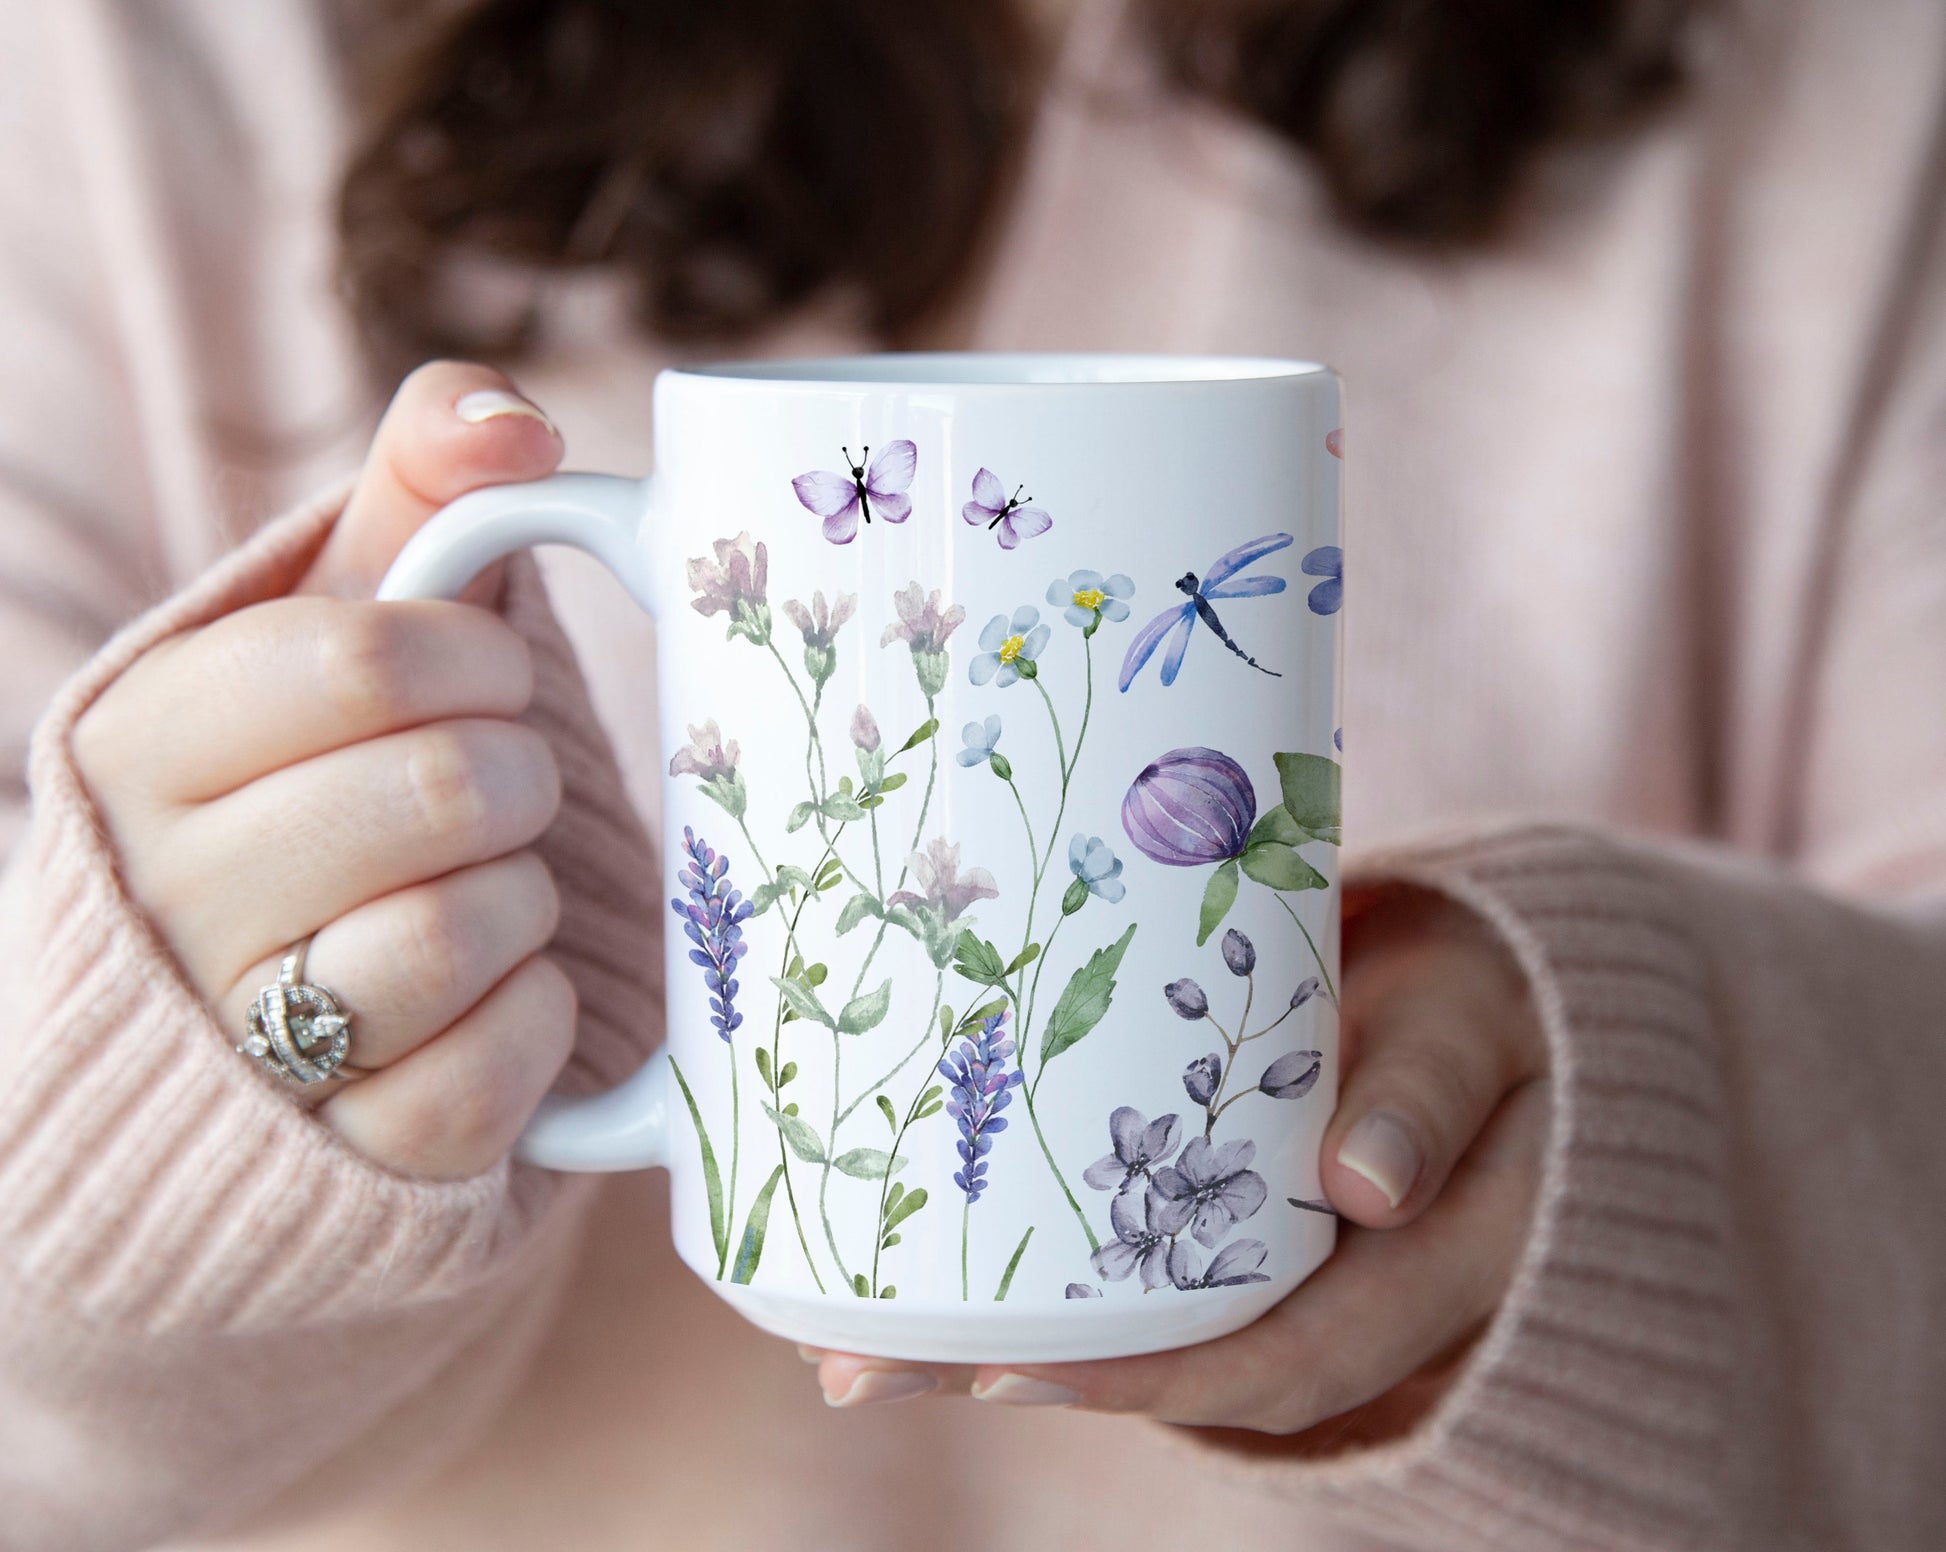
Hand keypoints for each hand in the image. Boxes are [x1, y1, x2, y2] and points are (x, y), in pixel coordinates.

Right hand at [73, 362, 576, 1178]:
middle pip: (442, 791)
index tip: (490, 676)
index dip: (480, 659)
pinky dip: (535, 1022)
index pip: (363, 656)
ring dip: (525, 899)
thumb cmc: (310, 783)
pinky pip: (487, 1078)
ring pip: (462, 934)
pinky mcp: (333, 1160)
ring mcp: (235, 1045)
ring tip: (490, 889)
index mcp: (141, 740)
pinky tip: (500, 993)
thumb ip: (414, 491)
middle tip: (499, 789)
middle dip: (515, 777)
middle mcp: (162, 896)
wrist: (233, 1022)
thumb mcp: (332, 625)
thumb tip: (510, 419)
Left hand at [810, 887, 1549, 1438]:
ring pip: (1143, 1329)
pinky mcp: (1236, 1220)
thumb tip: (1366, 1187)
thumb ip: (1431, 1092)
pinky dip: (1039, 1281)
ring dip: (1000, 1341)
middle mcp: (1341, 1296)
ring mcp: (1286, 1265)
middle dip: (1020, 1376)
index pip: (1280, 1359)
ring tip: (852, 1336)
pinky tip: (933, 1265)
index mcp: (1422, 1274)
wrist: (1493, 981)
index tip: (1004, 1376)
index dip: (1144, 1380)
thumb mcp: (1474, 1020)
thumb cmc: (1489, 991)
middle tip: (860, 1367)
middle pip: (1176, 1367)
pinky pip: (1138, 1268)